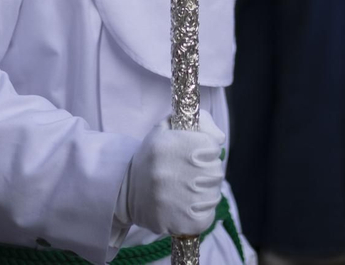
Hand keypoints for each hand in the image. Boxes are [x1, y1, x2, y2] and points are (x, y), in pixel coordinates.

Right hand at [117, 110, 225, 236]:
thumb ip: (199, 121)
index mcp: (169, 145)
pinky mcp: (178, 223)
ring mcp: (174, 200)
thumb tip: (220, 139)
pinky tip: (188, 206)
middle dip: (208, 171)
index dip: (208, 149)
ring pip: (213, 195)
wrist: (124, 191)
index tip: (196, 154)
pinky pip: (206, 217)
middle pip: (216, 171)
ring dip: (206, 192)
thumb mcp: (168, 128)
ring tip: (188, 189)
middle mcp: (170, 173)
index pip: (212, 146)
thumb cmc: (154, 157)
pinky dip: (202, 213)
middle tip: (191, 173)